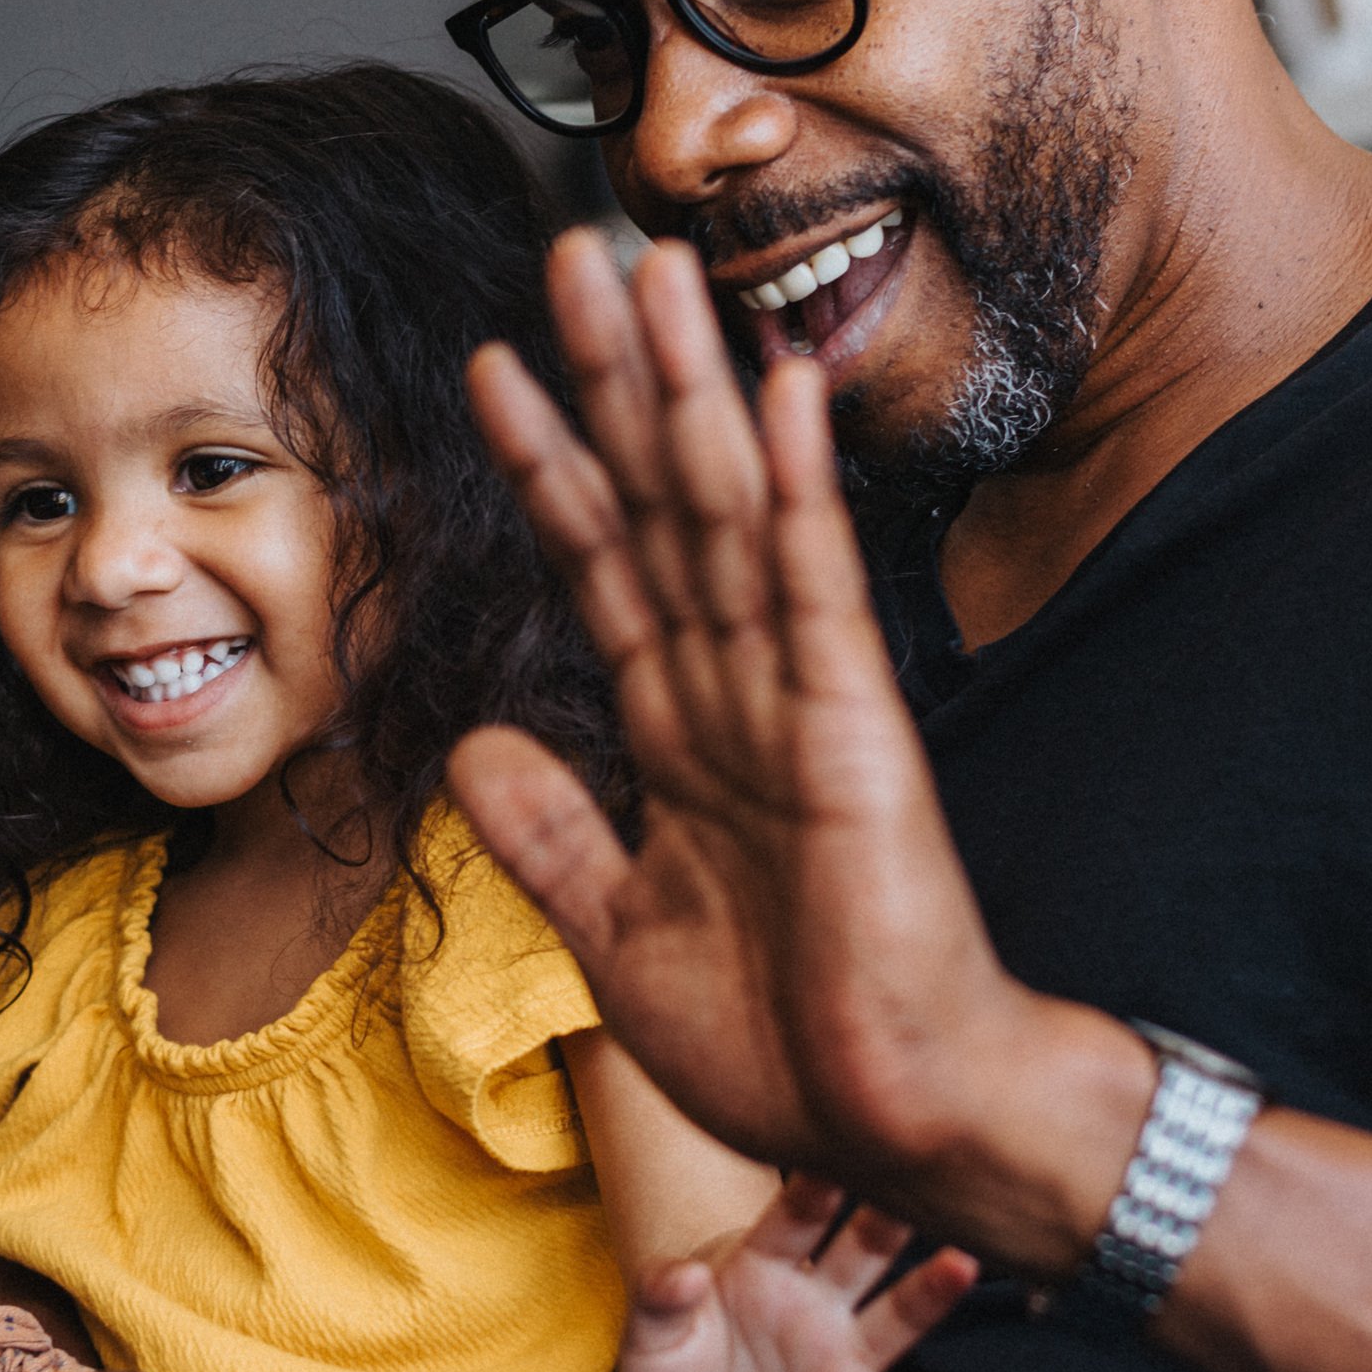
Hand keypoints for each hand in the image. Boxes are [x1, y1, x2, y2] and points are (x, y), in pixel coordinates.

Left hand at [449, 234, 1140, 1262]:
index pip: (602, 565)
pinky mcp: (855, 726)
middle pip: (659, 500)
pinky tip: (776, 389)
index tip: (494, 368)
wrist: (897, 1120)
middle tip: (572, 251)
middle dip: (611, 378)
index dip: (548, 465)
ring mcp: (799, 697)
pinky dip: (794, 485)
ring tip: (654, 270)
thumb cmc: (786, 1042)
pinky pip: (814, 584)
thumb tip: (474, 746)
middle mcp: (737, 690)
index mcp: (683, 737)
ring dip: (689, 388)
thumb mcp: (617, 935)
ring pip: (729, 509)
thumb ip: (548, 836)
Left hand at [617, 1175, 981, 1371]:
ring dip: (929, 1292)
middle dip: (888, 1219)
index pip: (794, 1219)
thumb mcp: (646, 1341)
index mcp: (762, 1269)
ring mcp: (839, 1365)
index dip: (813, 1189)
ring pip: (897, 1320)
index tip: (836, 1153)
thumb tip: (684, 1270)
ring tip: (962, 1263)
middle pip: (861, 1254)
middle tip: (923, 1178)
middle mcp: (814, 1306)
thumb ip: (659, 1299)